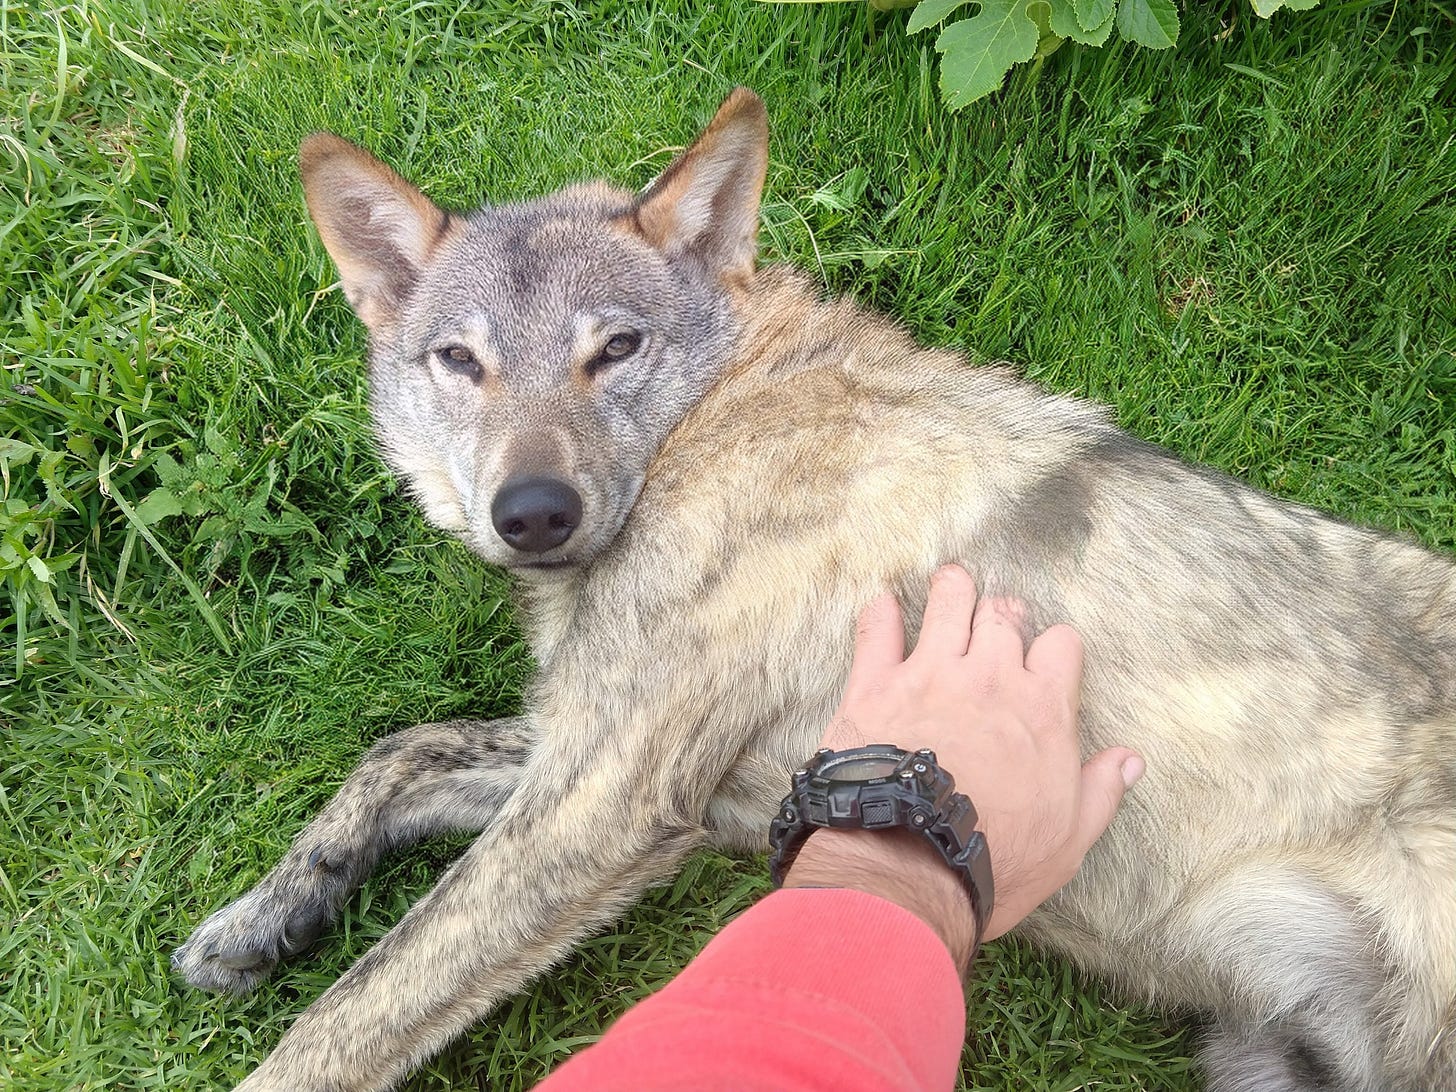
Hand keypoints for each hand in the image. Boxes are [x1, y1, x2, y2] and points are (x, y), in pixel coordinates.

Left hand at [804, 565, 1142, 942]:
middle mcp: (989, 677)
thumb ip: (1101, 791)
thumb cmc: (997, 858)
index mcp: (1042, 708)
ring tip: (951, 581)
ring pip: (945, 606)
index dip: (1053, 648)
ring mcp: (930, 673)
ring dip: (951, 590)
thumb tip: (1130, 761)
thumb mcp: (1071, 837)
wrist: (911, 863)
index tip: (1044, 657)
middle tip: (996, 616)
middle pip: (1002, 617)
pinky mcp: (875, 685)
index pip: (1060, 647)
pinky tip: (882, 603)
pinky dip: (879, 614)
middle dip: (1003, 612)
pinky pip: (876, 631)